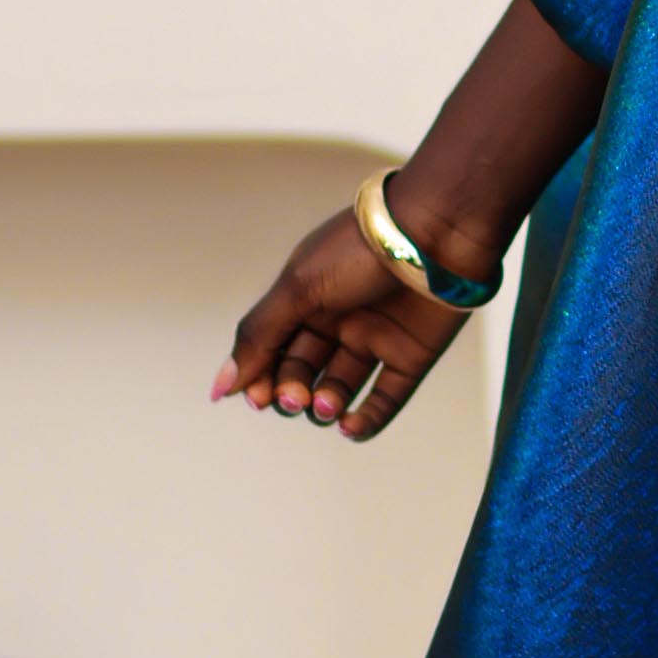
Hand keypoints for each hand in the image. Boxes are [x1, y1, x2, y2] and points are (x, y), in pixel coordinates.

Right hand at [214, 199, 467, 444]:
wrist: (436, 232)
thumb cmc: (361, 250)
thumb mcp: (298, 288)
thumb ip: (259, 336)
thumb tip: (221, 386)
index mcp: (305, 298)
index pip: (271, 349)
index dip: (260, 377)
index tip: (255, 397)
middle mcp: (338, 319)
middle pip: (302, 372)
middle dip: (291, 392)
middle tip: (295, 398)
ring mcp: (376, 338)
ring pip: (339, 388)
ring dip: (324, 405)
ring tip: (324, 404)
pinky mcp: (412, 355)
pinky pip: (385, 398)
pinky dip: (365, 419)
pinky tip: (348, 425)